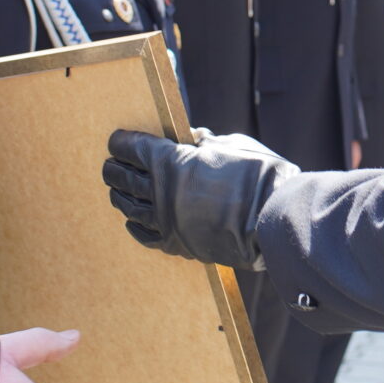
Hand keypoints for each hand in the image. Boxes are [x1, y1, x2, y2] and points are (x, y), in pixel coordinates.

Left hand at [103, 129, 295, 271]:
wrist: (274, 219)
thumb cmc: (259, 175)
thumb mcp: (234, 145)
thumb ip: (208, 143)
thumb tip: (196, 138)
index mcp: (171, 161)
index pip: (135, 149)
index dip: (122, 143)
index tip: (116, 141)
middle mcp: (161, 191)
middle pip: (126, 178)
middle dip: (114, 169)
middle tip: (109, 165)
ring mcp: (166, 220)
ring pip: (131, 207)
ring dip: (120, 196)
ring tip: (115, 191)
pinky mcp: (178, 244)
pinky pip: (145, 236)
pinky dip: (134, 227)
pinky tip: (131, 222)